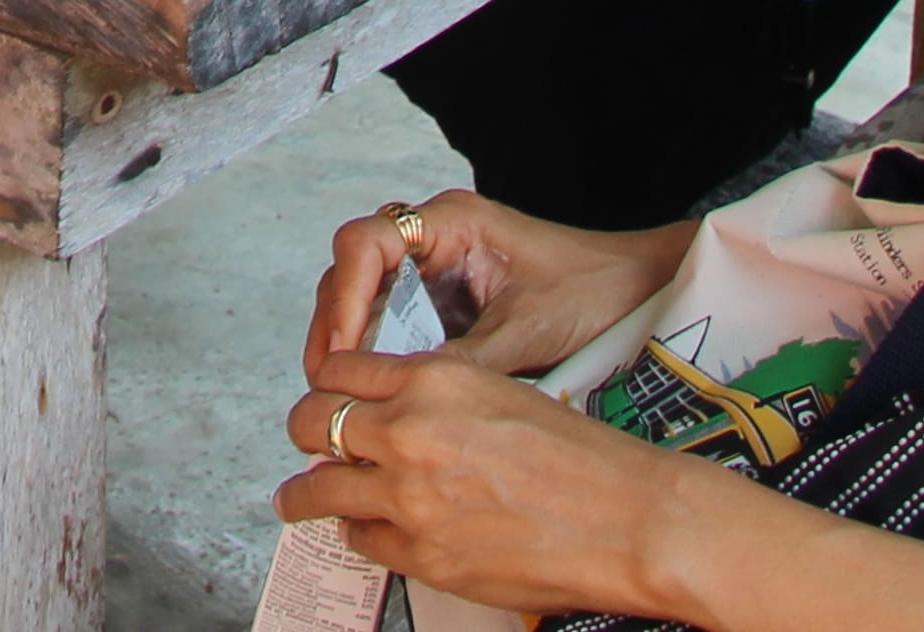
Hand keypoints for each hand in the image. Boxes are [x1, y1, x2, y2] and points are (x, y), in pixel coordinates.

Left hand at [281, 352, 719, 623]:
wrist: (628, 521)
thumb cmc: (584, 459)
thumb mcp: (501, 391)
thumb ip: (435, 396)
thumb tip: (390, 410)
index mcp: (433, 379)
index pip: (340, 369)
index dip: (327, 383)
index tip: (325, 395)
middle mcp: (409, 431)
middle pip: (312, 420)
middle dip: (306, 431)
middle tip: (305, 442)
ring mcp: (409, 496)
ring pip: (319, 488)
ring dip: (306, 492)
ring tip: (296, 498)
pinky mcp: (420, 553)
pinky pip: (359, 539)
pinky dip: (357, 533)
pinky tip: (364, 530)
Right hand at [309, 192, 689, 382]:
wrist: (638, 293)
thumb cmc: (593, 291)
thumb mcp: (528, 332)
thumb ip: (465, 363)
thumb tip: (406, 404)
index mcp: (452, 222)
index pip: (367, 243)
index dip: (347, 298)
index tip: (344, 351)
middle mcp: (433, 239)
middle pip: (353, 271)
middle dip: (336, 326)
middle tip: (328, 384)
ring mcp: (435, 270)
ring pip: (366, 298)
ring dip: (349, 343)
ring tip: (341, 396)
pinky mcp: (444, 304)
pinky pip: (394, 323)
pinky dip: (377, 356)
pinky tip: (373, 393)